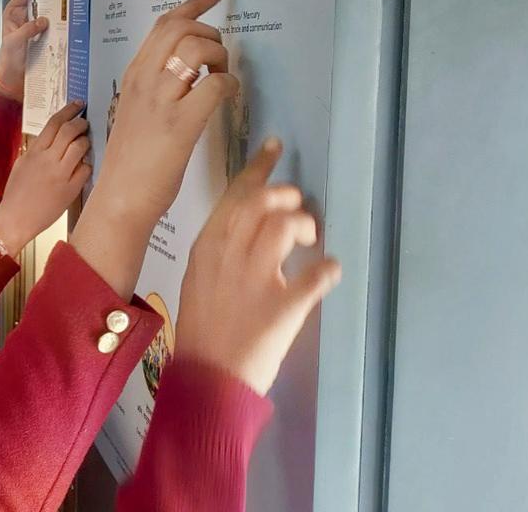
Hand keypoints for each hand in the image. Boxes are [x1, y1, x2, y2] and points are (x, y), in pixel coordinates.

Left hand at [0, 0, 50, 99]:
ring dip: (56, 1)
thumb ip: (27, 29)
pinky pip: (53, 23)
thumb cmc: (8, 60)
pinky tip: (68, 14)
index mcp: (12, 14)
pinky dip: (60, 18)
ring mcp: (33, 26)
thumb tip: (43, 20)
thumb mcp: (14, 42)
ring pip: (46, 8)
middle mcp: (23, 17)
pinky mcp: (42, 35)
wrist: (13, 79)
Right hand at [0, 102, 89, 251]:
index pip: (54, 123)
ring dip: (86, 142)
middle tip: (84, 123)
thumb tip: (53, 138)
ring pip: (80, 147)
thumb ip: (37, 150)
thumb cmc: (16, 193)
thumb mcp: (22, 164)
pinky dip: (86, 165)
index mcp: (34, 152)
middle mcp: (47, 160)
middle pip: (70, 130)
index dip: (69, 110)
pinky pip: (86, 169)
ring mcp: (60, 174)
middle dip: (81, 123)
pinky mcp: (70, 189)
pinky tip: (82, 167)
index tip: (78, 105)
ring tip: (85, 144)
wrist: (16, 219)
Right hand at [88, 0, 234, 224]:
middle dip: (210, 31)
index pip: (162, 25)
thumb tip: (181, 71)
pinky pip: (215, 85)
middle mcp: (144, 80)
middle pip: (180, 27)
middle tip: (219, 53)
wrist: (121, 196)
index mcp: (133, 75)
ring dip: (221, 57)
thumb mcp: (134, 111)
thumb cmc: (130, 160)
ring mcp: (161, 100)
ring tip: (221, 78)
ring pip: (198, 48)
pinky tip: (229, 98)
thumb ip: (152, 87)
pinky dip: (230, 85)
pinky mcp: (181, 123)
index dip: (192, 5)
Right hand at [175, 140, 341, 394]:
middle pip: (261, 202)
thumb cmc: (201, 330)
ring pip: (284, 227)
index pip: (234, 195)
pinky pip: (315, 277)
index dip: (259, 169)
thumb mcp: (198, 281)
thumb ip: (219, 252)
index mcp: (206, 248)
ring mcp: (254, 281)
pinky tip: (329, 271)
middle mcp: (228, 256)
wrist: (206, 379)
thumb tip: (248, 229)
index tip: (276, 148)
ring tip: (309, 241)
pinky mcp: (281, 308)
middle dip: (286, 195)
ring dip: (305, 226)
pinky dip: (328, 270)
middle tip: (298, 207)